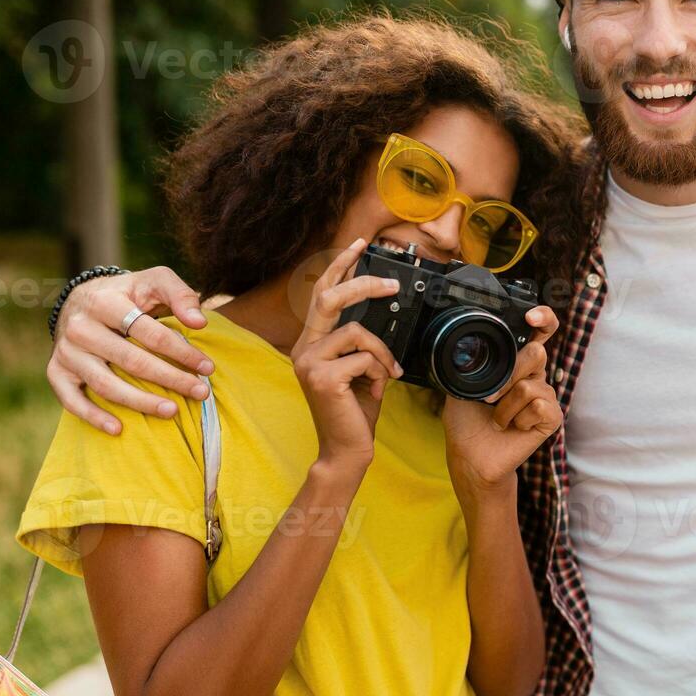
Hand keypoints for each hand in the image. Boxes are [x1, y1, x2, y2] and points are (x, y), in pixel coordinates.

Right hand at [49, 267, 215, 434]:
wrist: (83, 300)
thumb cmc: (130, 294)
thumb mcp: (155, 281)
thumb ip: (181, 296)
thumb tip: (200, 323)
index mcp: (106, 302)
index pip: (150, 333)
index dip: (182, 352)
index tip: (208, 368)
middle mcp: (81, 328)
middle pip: (131, 360)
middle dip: (170, 378)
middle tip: (201, 392)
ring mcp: (66, 352)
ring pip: (105, 384)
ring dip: (140, 402)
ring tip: (172, 411)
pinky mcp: (56, 371)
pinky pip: (71, 399)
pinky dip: (93, 416)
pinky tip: (118, 429)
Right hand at [290, 238, 403, 473]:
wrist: (346, 451)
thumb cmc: (354, 411)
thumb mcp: (359, 370)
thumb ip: (360, 344)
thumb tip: (382, 312)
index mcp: (311, 343)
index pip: (322, 294)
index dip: (340, 266)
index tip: (359, 244)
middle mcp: (304, 348)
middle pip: (330, 298)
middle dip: (363, 284)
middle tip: (391, 283)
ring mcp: (308, 362)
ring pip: (358, 333)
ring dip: (381, 354)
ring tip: (384, 376)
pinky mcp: (321, 377)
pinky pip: (364, 358)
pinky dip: (379, 372)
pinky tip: (375, 390)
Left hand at [443, 305, 562, 499]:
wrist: (470, 455)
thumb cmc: (467, 420)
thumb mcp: (460, 383)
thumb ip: (471, 361)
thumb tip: (469, 345)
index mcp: (516, 363)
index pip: (540, 332)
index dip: (543, 318)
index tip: (531, 316)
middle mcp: (534, 376)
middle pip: (536, 353)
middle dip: (509, 375)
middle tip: (489, 397)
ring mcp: (545, 397)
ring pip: (530, 385)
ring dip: (505, 406)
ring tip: (498, 418)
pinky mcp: (551, 418)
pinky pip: (538, 406)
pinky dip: (517, 418)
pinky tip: (512, 428)